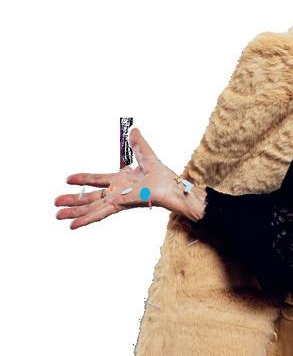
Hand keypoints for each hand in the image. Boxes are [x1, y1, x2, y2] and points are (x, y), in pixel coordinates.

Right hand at [55, 127, 185, 228]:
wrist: (173, 188)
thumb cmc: (164, 176)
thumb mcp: (148, 156)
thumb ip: (139, 145)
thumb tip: (134, 130)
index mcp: (121, 180)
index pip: (97, 179)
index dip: (83, 179)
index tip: (68, 179)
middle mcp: (116, 192)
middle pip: (90, 197)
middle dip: (73, 200)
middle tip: (56, 203)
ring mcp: (117, 200)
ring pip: (91, 207)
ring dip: (75, 212)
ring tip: (58, 216)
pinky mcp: (120, 205)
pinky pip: (100, 213)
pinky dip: (86, 219)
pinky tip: (73, 225)